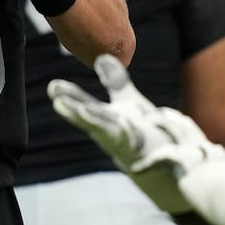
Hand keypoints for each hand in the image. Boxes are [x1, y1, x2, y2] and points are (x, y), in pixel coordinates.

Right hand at [49, 54, 191, 213]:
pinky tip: (123, 123)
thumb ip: (114, 83)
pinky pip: (137, 143)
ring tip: (82, 110)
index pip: (85, 108)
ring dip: (97, 123)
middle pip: (92, 121)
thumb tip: (101, 57)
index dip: (70, 98)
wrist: (170, 167)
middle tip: (57, 99)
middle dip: (75, 111)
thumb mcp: (129, 104)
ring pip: (110, 134)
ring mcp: (129, 145)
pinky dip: (129, 134)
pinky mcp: (146, 152)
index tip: (53, 88)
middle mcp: (113, 135)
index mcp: (107, 122)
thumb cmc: (144, 134)